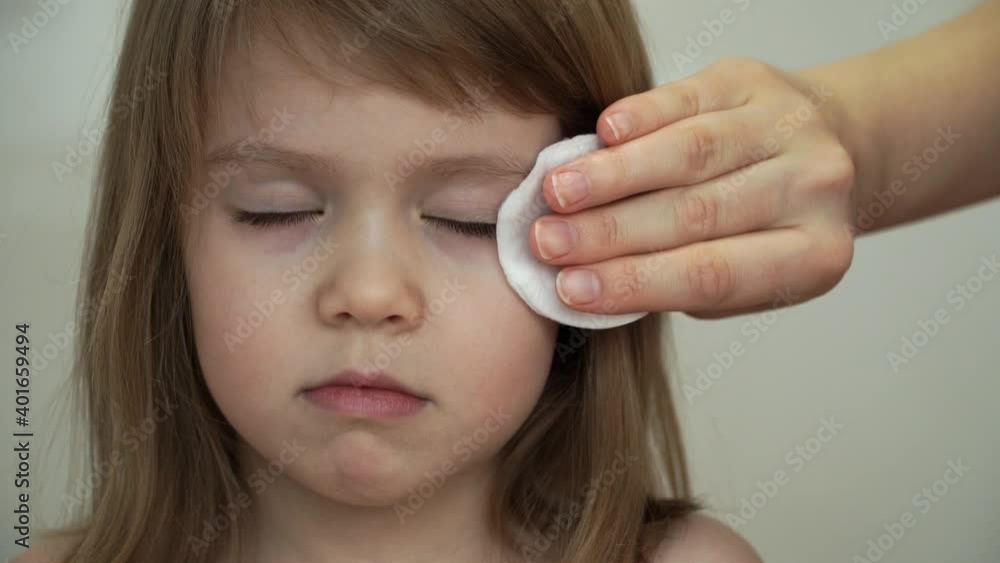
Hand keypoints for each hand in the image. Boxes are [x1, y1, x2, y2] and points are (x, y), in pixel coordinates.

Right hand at [529, 58, 857, 318]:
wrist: (820, 148)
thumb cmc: (763, 231)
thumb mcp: (739, 281)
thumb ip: (676, 284)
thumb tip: (585, 280)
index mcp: (815, 256)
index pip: (711, 275)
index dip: (635, 281)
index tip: (571, 289)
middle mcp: (815, 188)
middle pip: (695, 214)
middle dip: (610, 231)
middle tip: (547, 242)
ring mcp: (789, 127)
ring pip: (689, 153)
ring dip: (613, 175)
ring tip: (556, 192)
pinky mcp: (755, 80)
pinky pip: (687, 99)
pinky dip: (640, 117)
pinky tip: (600, 134)